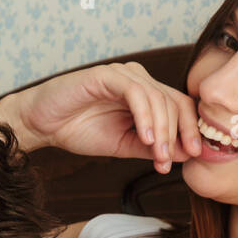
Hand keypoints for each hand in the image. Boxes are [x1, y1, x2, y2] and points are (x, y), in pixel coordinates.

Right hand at [3, 61, 201, 172]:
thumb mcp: (122, 145)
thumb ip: (151, 148)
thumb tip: (184, 154)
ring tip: (158, 155)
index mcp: (145, 96)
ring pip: (157, 98)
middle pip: (172, 102)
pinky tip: (145, 137)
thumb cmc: (78, 130)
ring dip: (162, 130)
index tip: (194, 155)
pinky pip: (135, 92)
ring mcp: (124, 75)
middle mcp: (139, 81)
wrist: (42, 123)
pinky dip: (144, 116)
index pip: (179, 106)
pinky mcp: (107, 75)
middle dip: (176, 135)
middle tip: (168, 163)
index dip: (190, 130)